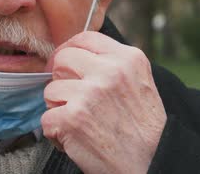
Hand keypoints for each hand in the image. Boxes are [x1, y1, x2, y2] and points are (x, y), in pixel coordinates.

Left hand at [42, 32, 166, 173]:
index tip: (64, 64)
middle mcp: (109, 71)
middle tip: (71, 99)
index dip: (69, 50)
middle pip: (62, 59)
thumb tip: (76, 54)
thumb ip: (112, 64)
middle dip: (60, 80)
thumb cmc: (144, 129)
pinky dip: (56, 133)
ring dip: (58, 109)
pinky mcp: (73, 118)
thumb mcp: (138, 82)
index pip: (85, 38)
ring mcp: (89, 94)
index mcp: (127, 58)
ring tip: (80, 123)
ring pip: (50, 90)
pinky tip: (75, 138)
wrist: (153, 164)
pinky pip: (46, 118)